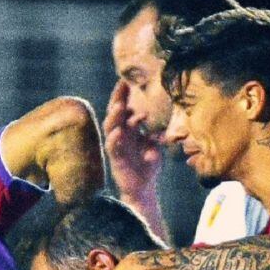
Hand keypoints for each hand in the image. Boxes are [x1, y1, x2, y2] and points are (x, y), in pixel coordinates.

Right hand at [103, 81, 163, 199]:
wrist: (143, 188)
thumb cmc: (147, 166)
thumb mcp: (153, 145)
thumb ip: (153, 133)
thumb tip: (160, 122)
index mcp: (128, 130)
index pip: (124, 109)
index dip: (123, 95)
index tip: (126, 81)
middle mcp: (120, 136)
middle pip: (114, 114)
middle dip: (117, 99)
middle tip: (121, 86)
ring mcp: (116, 147)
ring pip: (110, 128)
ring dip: (114, 117)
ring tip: (120, 106)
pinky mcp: (115, 159)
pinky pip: (112, 147)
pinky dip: (114, 139)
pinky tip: (118, 131)